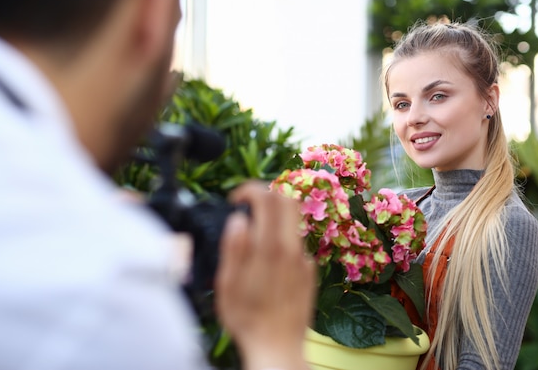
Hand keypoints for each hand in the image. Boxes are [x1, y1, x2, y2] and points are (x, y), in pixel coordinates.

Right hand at [215, 181, 315, 369]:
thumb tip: (238, 219)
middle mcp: (292, 249)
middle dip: (266, 194)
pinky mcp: (310, 272)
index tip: (235, 200)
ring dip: (274, 218)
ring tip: (254, 237)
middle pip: (287, 200)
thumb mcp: (228, 283)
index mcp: (270, 247)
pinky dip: (282, 241)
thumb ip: (233, 247)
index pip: (267, 196)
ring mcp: (304, 259)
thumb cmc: (247, 318)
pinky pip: (297, 244)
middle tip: (248, 206)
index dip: (249, 189)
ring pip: (293, 221)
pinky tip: (268, 264)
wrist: (278, 348)